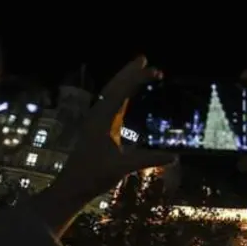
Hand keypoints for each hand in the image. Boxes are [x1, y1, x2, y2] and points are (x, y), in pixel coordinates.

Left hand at [36, 57, 177, 234]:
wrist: (72, 186)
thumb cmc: (94, 176)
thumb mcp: (122, 167)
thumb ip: (147, 159)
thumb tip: (174, 157)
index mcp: (102, 120)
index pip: (121, 91)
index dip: (138, 78)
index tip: (156, 71)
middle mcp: (98, 115)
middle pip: (114, 86)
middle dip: (129, 72)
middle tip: (144, 59)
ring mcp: (96, 121)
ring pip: (110, 93)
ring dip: (124, 81)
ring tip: (138, 70)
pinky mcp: (98, 129)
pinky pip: (110, 104)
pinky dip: (121, 94)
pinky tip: (126, 96)